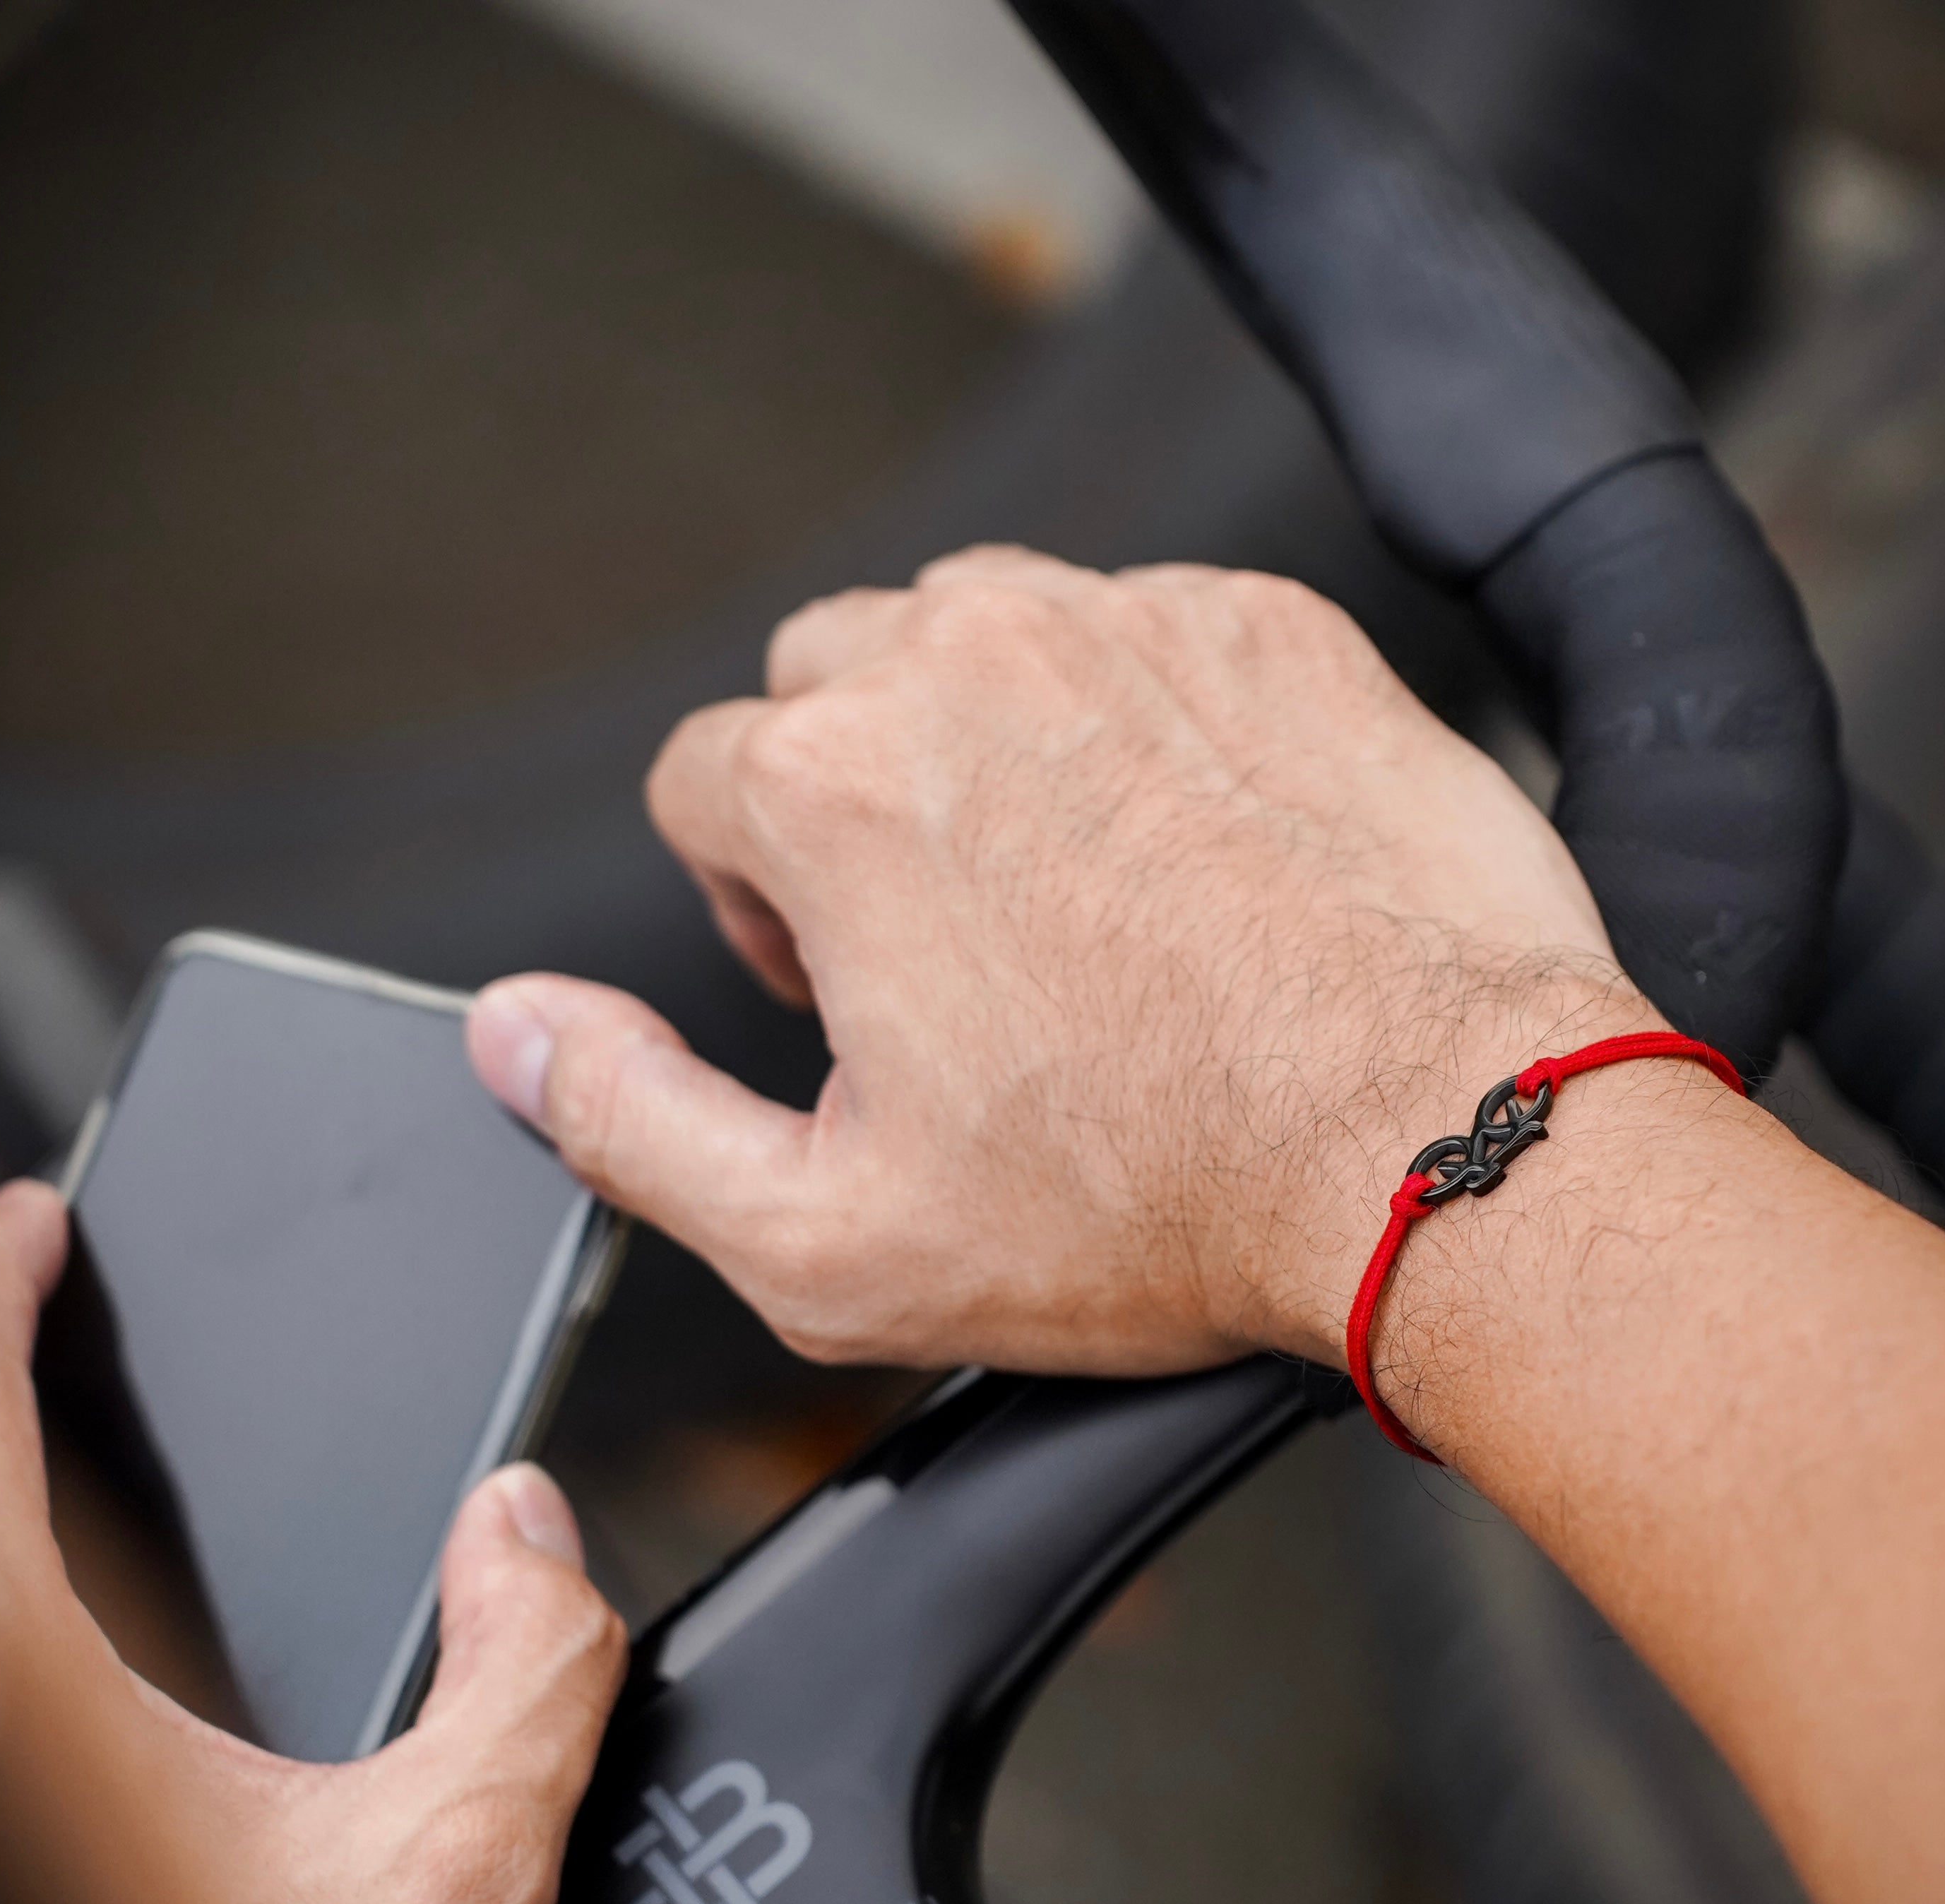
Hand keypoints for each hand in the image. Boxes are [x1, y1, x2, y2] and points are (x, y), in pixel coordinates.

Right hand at [466, 545, 1657, 1377]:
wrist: (1430, 1145)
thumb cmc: (1151, 1204)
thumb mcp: (826, 1240)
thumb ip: (629, 1122)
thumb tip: (514, 1034)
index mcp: (834, 786)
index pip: (701, 781)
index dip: (753, 904)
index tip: (845, 990)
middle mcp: (972, 657)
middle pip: (831, 682)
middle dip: (857, 804)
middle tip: (953, 956)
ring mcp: (1133, 622)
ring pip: (986, 635)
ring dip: (992, 747)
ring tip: (1075, 906)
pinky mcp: (1270, 627)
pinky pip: (1146, 633)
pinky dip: (1143, 726)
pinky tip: (1195, 867)